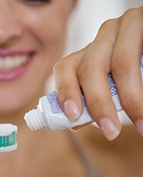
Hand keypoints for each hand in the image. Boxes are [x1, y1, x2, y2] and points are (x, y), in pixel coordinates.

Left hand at [53, 6, 142, 139]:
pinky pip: (139, 56)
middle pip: (89, 68)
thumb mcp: (114, 84)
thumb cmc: (134, 72)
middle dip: (98, 103)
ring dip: (130, 98)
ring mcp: (123, 26)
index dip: (66, 92)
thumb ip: (94, 99)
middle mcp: (102, 37)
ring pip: (118, 63)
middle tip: (110, 131)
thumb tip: (75, 123)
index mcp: (89, 52)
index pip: (65, 68)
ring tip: (140, 124)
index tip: (73, 116)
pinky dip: (141, 87)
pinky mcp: (142, 21)